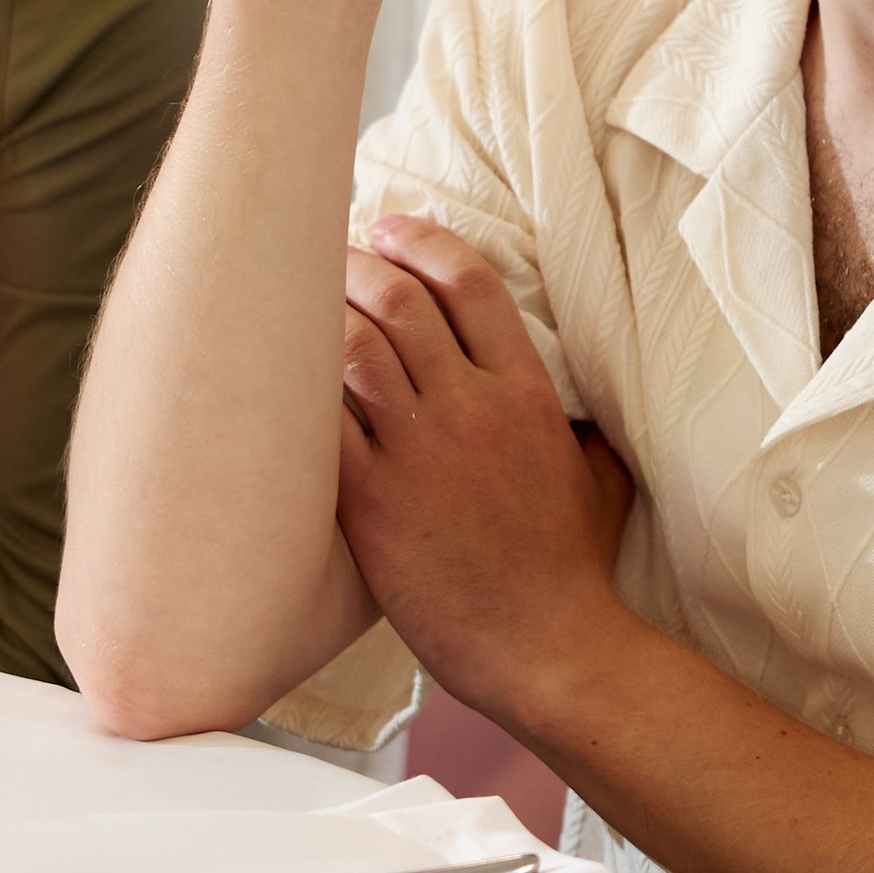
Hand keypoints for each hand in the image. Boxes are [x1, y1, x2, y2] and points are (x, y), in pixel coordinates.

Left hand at [334, 214, 633, 710]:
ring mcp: (418, 451)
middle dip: (355, 265)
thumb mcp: (599, 476)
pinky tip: (275, 379)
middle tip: (329, 260)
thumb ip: (580, 422)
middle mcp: (471, 407)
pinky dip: (294, 389)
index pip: (471, 282)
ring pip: (352, 345)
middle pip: (400, 299)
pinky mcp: (371, 500)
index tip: (390, 227)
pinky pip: (320, 421)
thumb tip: (575, 396)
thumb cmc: (573, 568)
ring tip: (293, 307)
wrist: (545, 646)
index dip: (424, 241)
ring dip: (318, 314)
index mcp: (528, 392)